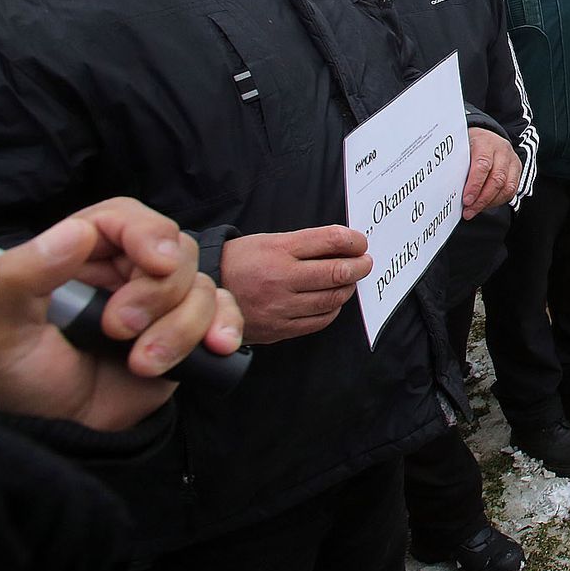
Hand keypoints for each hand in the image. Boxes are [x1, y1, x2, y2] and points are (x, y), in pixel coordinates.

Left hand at [0, 199, 242, 431]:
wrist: (44, 434)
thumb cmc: (8, 375)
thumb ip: (21, 274)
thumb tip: (76, 232)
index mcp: (78, 253)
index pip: (125, 218)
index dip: (148, 233)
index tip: (156, 263)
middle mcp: (123, 271)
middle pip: (174, 251)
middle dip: (157, 295)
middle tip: (118, 331)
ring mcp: (158, 304)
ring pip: (202, 287)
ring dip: (181, 328)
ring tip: (143, 365)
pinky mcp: (183, 335)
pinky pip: (225, 315)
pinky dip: (226, 328)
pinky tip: (216, 348)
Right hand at [220, 225, 370, 344]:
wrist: (204, 294)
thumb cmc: (241, 262)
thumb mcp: (268, 241)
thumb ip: (305, 244)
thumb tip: (346, 245)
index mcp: (278, 250)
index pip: (330, 241)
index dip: (354, 241)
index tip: (360, 243)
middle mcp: (280, 278)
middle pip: (336, 272)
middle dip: (359, 266)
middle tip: (365, 263)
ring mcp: (279, 306)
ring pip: (331, 298)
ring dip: (348, 288)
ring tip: (348, 281)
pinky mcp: (278, 329)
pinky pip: (319, 321)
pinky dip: (332, 309)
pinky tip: (331, 301)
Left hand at [461, 126, 522, 218]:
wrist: (486, 135)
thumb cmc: (470, 144)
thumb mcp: (461, 148)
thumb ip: (459, 166)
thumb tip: (452, 189)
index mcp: (486, 143)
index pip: (482, 166)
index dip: (474, 185)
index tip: (466, 200)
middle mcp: (502, 151)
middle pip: (497, 179)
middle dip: (482, 199)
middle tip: (469, 210)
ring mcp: (512, 160)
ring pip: (507, 187)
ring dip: (490, 202)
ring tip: (475, 210)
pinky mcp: (517, 169)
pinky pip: (512, 190)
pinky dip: (499, 200)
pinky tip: (486, 204)